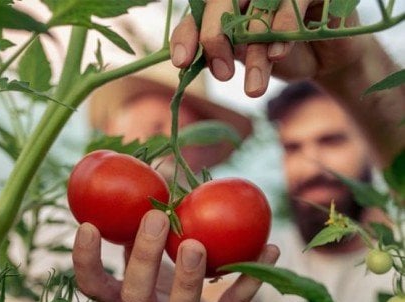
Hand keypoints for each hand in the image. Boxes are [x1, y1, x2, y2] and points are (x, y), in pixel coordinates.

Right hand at [72, 209, 279, 301]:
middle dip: (143, 257)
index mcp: (127, 299)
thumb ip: (146, 225)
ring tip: (196, 243)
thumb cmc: (169, 283)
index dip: (87, 260)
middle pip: (134, 297)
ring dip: (188, 277)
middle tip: (155, 217)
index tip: (88, 224)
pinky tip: (270, 248)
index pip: (95, 286)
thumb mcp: (153, 257)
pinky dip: (250, 281)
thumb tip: (153, 174)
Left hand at [171, 0, 366, 96]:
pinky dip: (284, 27)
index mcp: (229, 6)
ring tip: (254, 88)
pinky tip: (278, 52)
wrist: (324, 59)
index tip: (181, 62)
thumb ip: (221, 53)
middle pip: (221, 1)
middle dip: (215, 38)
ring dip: (254, 51)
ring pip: (258, 9)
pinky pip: (294, 0)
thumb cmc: (279, 55)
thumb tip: (187, 62)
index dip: (187, 34)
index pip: (198, 13)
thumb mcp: (246, 58)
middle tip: (222, 76)